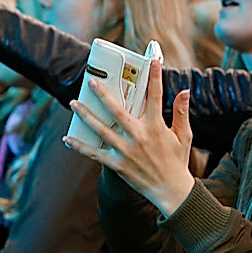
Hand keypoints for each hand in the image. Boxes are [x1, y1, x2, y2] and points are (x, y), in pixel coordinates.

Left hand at [64, 58, 195, 215]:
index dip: (155, 77)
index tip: (153, 61)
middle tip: (92, 81)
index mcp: (157, 127)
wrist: (171, 191)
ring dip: (86, 116)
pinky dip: (81, 146)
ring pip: (102, 130)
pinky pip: (95, 154)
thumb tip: (184, 91)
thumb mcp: (184, 136)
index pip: (155, 97)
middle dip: (104, 95)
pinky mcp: (117, 165)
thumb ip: (182, 113)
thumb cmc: (177, 162)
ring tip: (74, 103)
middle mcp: (139, 137)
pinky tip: (68, 139)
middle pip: (118, 111)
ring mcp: (126, 151)